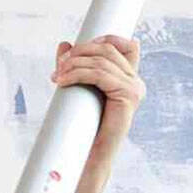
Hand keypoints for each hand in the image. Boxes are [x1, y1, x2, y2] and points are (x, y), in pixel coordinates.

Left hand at [50, 35, 145, 156]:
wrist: (90, 154)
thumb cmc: (85, 125)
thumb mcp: (79, 88)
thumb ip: (74, 66)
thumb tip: (64, 44)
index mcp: (129, 79)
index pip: (128, 45)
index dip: (106, 38)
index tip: (78, 48)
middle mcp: (135, 81)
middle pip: (108, 50)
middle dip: (80, 52)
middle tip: (59, 65)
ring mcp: (134, 88)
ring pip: (101, 61)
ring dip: (74, 64)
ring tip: (56, 76)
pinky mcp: (128, 96)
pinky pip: (100, 75)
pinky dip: (77, 74)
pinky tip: (62, 81)